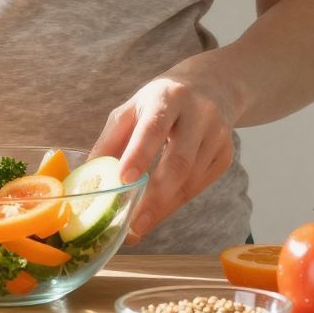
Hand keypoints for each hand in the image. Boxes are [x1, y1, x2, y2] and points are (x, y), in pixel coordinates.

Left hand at [89, 67, 236, 240]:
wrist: (211, 87)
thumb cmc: (161, 102)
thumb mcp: (132, 109)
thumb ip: (110, 141)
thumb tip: (87, 179)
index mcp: (168, 97)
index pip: (155, 126)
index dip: (140, 153)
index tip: (125, 180)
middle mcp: (199, 114)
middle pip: (180, 161)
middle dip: (155, 197)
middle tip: (133, 225)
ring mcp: (218, 135)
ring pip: (191, 180)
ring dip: (164, 207)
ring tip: (139, 225)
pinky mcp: (226, 155)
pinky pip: (199, 187)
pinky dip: (176, 202)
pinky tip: (158, 210)